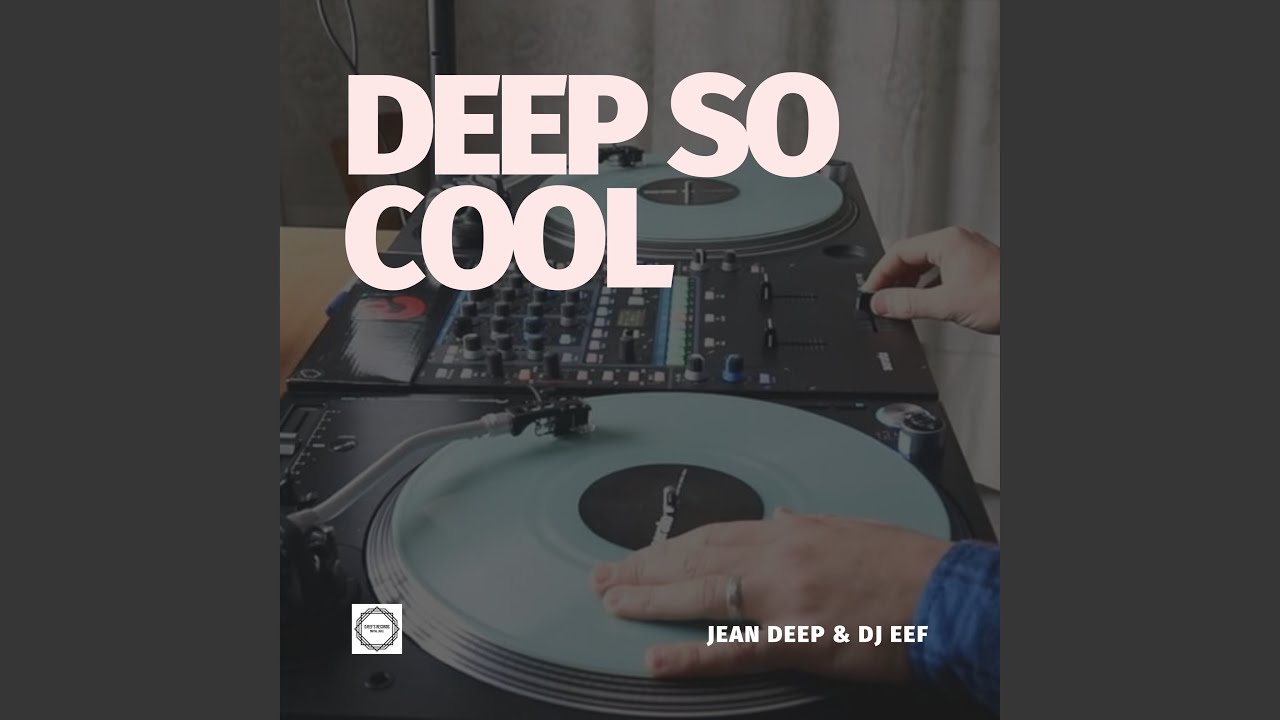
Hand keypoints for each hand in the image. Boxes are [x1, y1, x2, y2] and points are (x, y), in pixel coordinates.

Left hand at [590, 509, 950, 682]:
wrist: (949, 596)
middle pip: (695, 558)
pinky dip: (694, 656)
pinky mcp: (800, 639)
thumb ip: (806, 525)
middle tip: (603, 577)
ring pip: (702, 594)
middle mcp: (779, 557)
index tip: (639, 554)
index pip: (713, 534)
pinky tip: (659, 659)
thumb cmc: (908, 566)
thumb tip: (778, 516)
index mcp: (791, 532)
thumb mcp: (851, 530)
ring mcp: (785, 598)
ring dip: (650, 599)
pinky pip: (736, 649)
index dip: (668, 546)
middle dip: (643, 567)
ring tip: (611, 603)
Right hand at [861, 226, 999, 333]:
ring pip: (926, 265)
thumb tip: (881, 303)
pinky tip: (924, 303)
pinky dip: (926, 287)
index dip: (880, 274)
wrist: (1035, 306)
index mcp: (947, 241)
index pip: (899, 252)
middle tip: (880, 300)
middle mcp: (957, 243)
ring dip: (909, 284)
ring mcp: (967, 255)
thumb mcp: (947, 303)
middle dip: (893, 279)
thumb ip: (908, 303)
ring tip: (898, 303)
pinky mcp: (974, 269)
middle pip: (911, 256)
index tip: (870, 293)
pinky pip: (940, 273)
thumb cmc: (1004, 297)